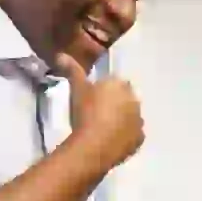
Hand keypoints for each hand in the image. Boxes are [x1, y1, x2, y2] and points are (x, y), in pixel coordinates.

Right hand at [54, 55, 144, 170]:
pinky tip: (111, 139)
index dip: (105, 89)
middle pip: (125, 98)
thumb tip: (61, 55)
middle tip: (97, 112)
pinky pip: (133, 134)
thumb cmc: (86, 112)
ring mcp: (140, 121)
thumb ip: (72, 70)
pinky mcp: (139, 139)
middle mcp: (135, 100)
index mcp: (121, 85)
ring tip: (103, 127)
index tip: (93, 96)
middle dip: (115, 103)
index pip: (115, 82)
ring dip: (122, 119)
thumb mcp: (77, 89)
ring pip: (131, 116)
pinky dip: (125, 135)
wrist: (95, 145)